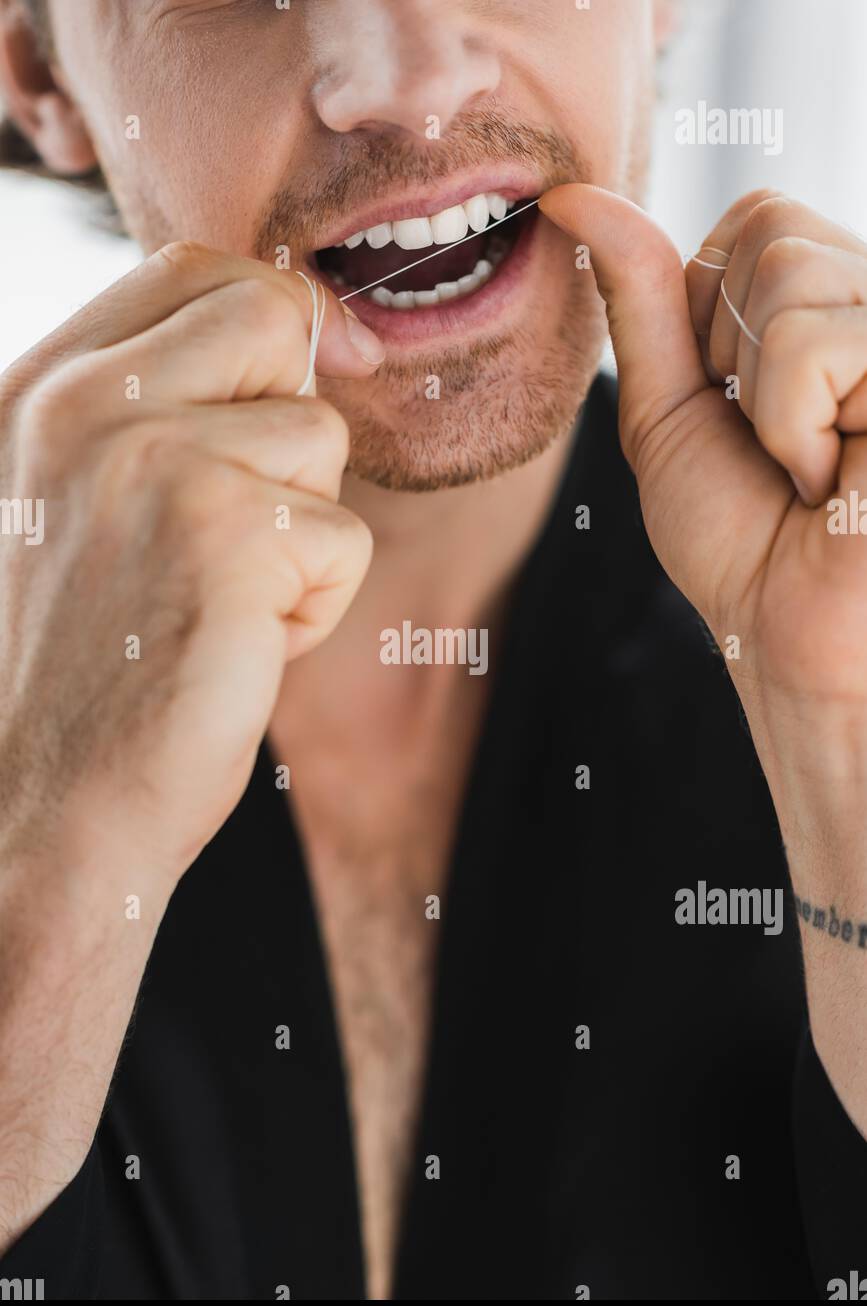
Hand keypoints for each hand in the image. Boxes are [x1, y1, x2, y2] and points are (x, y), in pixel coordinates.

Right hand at [0, 244, 382, 880]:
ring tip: (217, 606)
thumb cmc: (83, 668)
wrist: (46, 807)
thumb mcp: (79, 503)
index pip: (191, 270)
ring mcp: (153, 455)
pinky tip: (236, 649)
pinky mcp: (228, 529)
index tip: (305, 380)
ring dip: (297, 536)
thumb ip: (154, 405)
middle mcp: (85, 402)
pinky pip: (342, 536)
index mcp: (40, 387)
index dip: (269, 319)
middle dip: (291, 423)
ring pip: (320, 440)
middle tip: (244, 525)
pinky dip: (311, 609)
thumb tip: (299, 323)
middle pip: (274, 315)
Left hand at [540, 186, 866, 736]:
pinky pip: (817, 343)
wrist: (785, 636)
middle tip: (776, 443)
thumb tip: (571, 194)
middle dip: (732, 354)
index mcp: (837, 296)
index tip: (736, 408)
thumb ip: (637, 296)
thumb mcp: (668, 406)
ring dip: (762, 400)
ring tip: (810, 466)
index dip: (709, 314)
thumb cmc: (740, 537)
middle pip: (770, 228)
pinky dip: (794, 427)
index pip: (754, 217)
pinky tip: (836, 481)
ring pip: (789, 276)